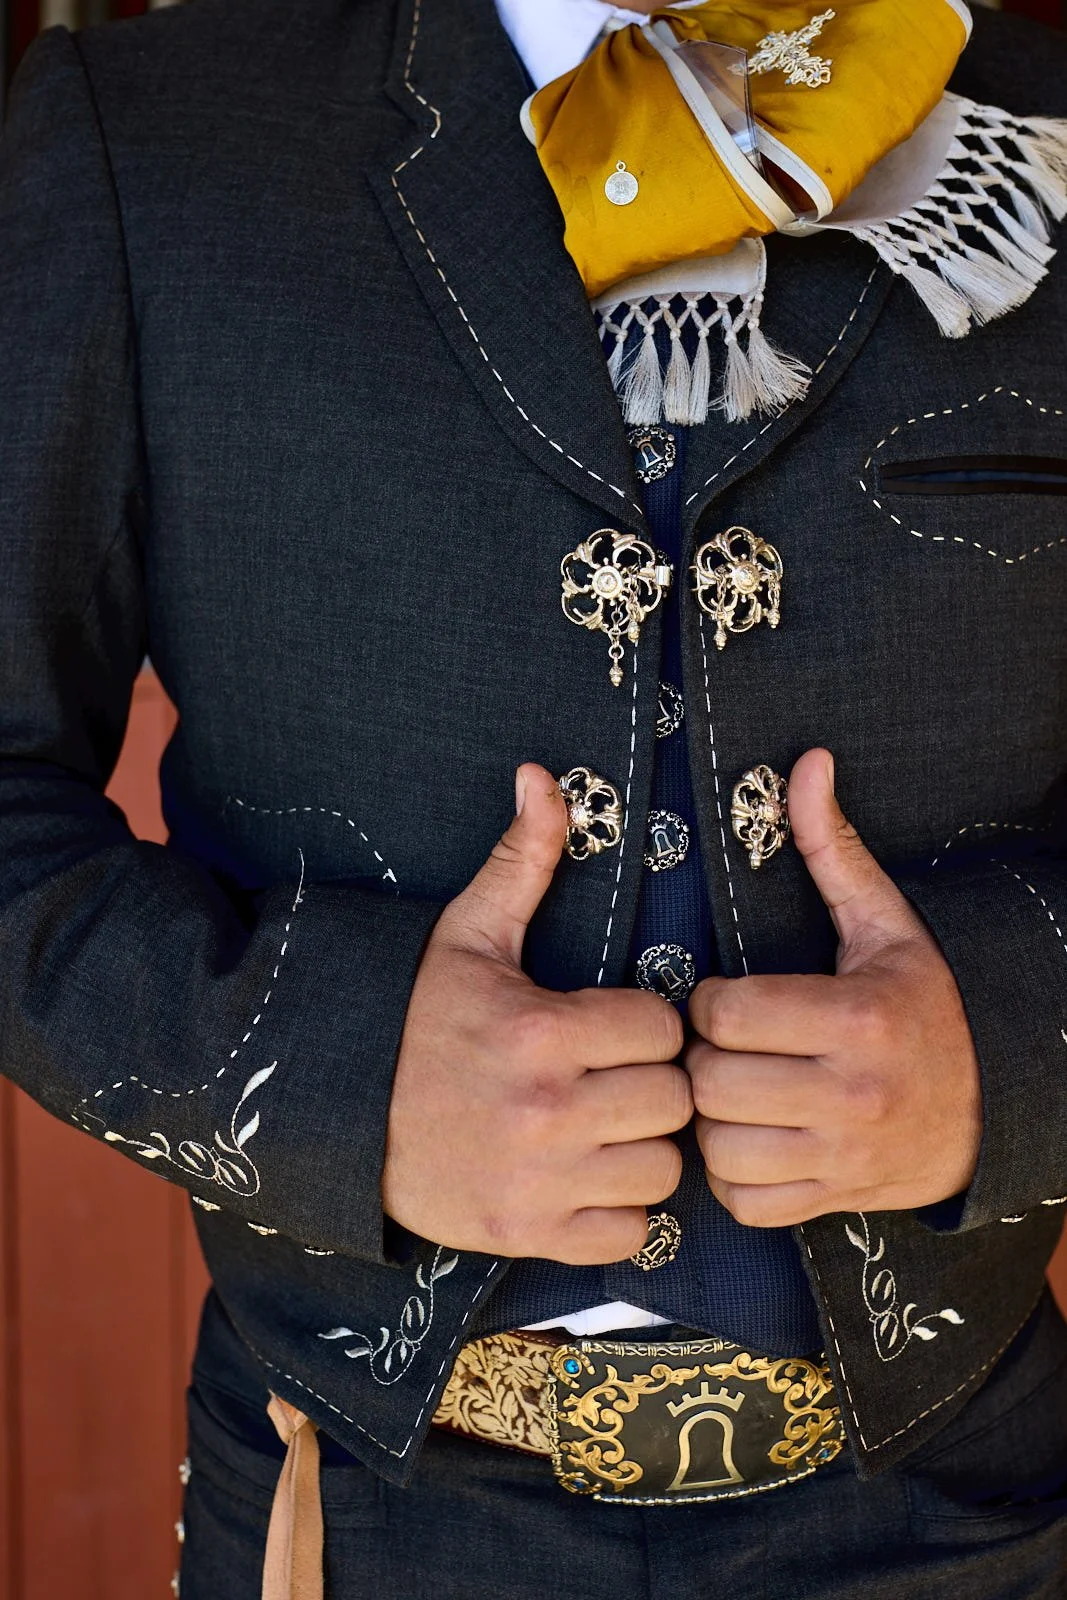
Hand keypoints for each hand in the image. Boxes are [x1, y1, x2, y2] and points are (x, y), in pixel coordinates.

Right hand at [384, 764, 690, 1263]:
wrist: (335, 1120)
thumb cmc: (412, 1021)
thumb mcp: (464, 936)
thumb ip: (520, 860)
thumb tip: (542, 775)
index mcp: (538, 1031)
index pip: (663, 1028)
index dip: (646, 1025)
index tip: (613, 1028)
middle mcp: (546, 1111)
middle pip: (673, 1101)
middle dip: (652, 1085)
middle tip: (613, 1076)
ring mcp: (539, 1182)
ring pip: (662, 1172)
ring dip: (643, 1149)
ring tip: (603, 1126)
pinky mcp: (529, 1237)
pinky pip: (630, 1234)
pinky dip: (618, 1212)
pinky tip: (584, 1178)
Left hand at [684, 748, 982, 1226]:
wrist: (990, 1107)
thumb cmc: (922, 1008)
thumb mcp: (886, 926)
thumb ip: (834, 849)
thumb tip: (806, 763)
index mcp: (858, 1019)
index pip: (725, 1012)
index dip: (709, 1002)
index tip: (727, 999)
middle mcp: (851, 1094)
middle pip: (711, 1082)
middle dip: (702, 1058)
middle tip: (723, 1045)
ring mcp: (842, 1156)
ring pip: (717, 1147)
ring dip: (710, 1119)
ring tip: (733, 1091)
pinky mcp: (832, 1200)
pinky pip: (742, 1201)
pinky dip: (732, 1176)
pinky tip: (750, 1138)